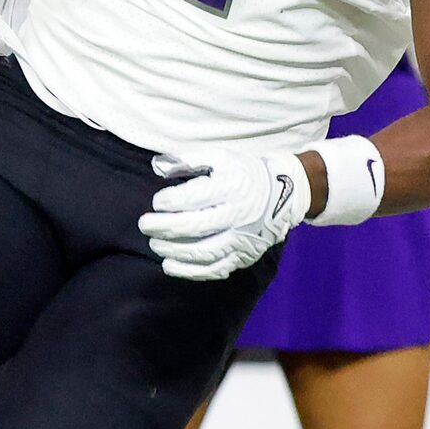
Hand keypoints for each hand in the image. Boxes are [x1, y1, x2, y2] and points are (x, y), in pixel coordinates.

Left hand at [139, 147, 313, 280]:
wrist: (285, 193)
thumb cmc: (245, 172)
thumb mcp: (220, 156)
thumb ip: (189, 160)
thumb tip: (158, 167)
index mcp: (232, 188)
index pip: (194, 198)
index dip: (169, 202)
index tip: (157, 202)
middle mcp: (239, 216)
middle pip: (194, 227)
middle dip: (163, 228)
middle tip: (144, 225)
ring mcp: (242, 240)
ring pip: (203, 253)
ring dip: (173, 251)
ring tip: (155, 245)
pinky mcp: (244, 257)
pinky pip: (215, 270)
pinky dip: (189, 271)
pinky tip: (169, 265)